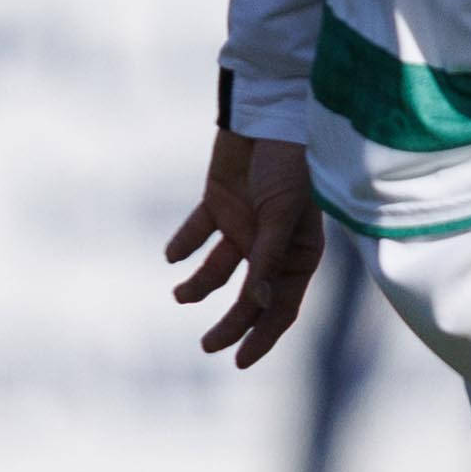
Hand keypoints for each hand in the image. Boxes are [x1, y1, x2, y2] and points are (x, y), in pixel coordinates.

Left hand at [166, 130, 322, 366]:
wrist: (272, 111)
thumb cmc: (291, 162)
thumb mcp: (280, 213)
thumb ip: (267, 258)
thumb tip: (256, 304)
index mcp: (298, 253)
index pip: (280, 306)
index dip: (262, 335)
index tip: (239, 360)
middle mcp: (272, 245)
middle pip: (249, 297)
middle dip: (230, 323)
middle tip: (207, 345)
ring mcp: (244, 225)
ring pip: (219, 269)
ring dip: (200, 285)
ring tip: (180, 295)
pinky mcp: (219, 201)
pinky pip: (198, 231)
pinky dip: (184, 243)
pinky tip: (172, 256)